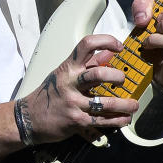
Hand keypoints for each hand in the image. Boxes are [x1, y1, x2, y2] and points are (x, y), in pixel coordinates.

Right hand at [14, 33, 138, 144]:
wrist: (29, 118)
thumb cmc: (48, 95)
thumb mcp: (64, 74)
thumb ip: (88, 64)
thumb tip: (109, 53)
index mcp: (68, 68)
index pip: (86, 45)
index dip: (105, 41)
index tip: (119, 46)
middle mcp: (70, 83)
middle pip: (98, 74)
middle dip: (117, 77)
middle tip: (123, 81)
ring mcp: (73, 103)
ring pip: (105, 102)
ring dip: (125, 104)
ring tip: (133, 104)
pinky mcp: (77, 121)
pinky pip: (102, 121)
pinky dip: (117, 120)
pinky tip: (125, 118)